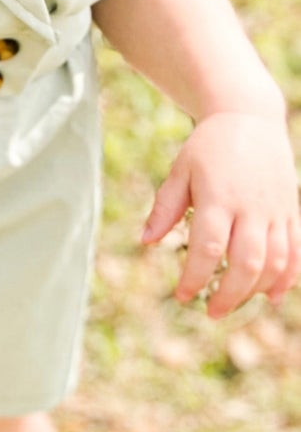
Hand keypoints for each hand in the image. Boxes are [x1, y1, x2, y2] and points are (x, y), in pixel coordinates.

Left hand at [141, 111, 300, 316]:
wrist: (250, 117)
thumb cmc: (208, 147)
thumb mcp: (180, 170)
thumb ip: (165, 207)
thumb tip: (146, 241)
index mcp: (219, 197)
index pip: (209, 248)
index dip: (196, 277)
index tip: (182, 295)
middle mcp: (252, 207)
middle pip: (247, 263)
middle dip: (229, 294)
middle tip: (211, 313)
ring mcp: (276, 210)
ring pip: (275, 262)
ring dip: (256, 290)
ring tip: (234, 304)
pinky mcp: (292, 211)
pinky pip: (296, 251)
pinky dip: (287, 277)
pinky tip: (272, 296)